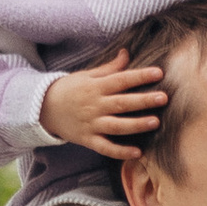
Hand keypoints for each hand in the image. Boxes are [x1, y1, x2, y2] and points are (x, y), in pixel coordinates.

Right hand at [43, 51, 167, 163]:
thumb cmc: (69, 89)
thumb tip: (126, 53)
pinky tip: (137, 153)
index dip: (140, 76)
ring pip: (117, 126)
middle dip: (143, 100)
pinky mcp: (87, 140)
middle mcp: (95, 105)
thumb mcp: (87, 75)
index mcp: (96, 87)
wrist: (43, 108)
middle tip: (164, 97)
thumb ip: (109, 68)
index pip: (121, 80)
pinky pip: (105, 147)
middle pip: (122, 103)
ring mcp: (91, 124)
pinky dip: (120, 151)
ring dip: (136, 125)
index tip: (159, 73)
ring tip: (155, 122)